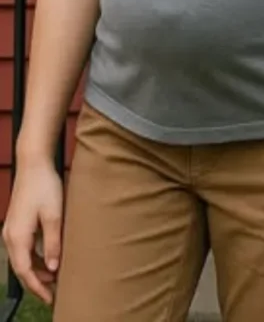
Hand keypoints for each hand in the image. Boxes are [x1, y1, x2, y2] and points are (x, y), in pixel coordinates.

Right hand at [2, 160, 63, 304]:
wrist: (34, 164)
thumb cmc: (45, 186)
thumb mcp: (53, 215)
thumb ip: (53, 243)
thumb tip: (53, 268)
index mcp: (17, 237)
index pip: (25, 272)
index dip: (38, 288)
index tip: (50, 299)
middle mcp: (10, 236)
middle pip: (21, 268)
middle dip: (37, 282)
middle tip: (54, 293)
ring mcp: (11, 230)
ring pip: (22, 259)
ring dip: (36, 270)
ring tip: (54, 278)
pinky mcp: (16, 223)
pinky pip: (23, 248)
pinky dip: (34, 258)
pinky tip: (48, 259)